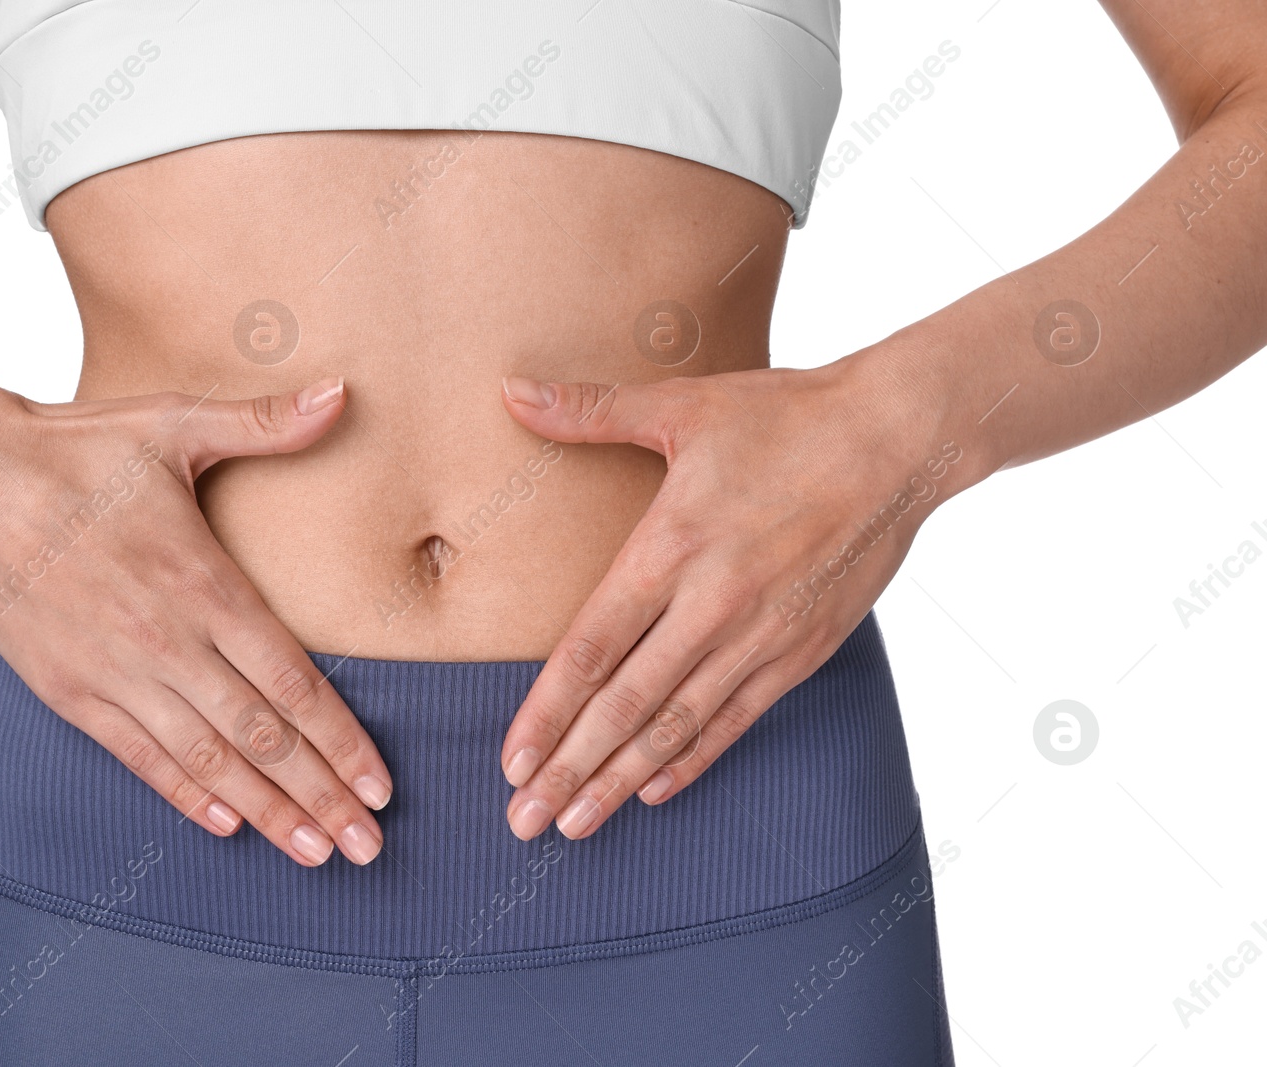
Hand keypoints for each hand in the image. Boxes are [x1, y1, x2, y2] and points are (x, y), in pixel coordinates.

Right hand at [0, 377, 391, 866]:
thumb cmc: (77, 448)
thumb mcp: (175, 424)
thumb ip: (265, 424)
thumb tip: (343, 395)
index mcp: (204, 583)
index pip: (293, 683)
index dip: (342, 741)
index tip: (380, 785)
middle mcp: (167, 640)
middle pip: (261, 736)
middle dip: (321, 795)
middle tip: (368, 846)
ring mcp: (114, 672)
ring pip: (206, 759)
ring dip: (266, 810)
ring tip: (314, 852)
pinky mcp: (68, 690)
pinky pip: (137, 757)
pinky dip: (185, 793)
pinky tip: (225, 824)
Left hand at [496, 357, 961, 839]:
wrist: (900, 439)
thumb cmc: (786, 417)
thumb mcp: (683, 405)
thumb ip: (589, 411)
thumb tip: (509, 390)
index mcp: (670, 547)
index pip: (591, 649)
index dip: (548, 711)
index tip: (510, 761)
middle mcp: (711, 604)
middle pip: (625, 704)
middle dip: (569, 769)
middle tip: (523, 821)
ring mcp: (761, 634)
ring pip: (677, 725)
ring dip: (621, 780)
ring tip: (575, 826)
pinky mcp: (802, 649)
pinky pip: (738, 718)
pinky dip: (694, 758)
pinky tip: (655, 790)